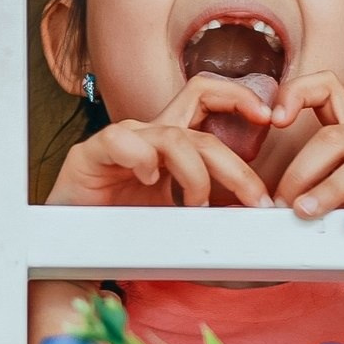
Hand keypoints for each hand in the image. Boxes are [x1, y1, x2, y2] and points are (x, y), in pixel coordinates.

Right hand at [45, 75, 272, 207]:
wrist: (74, 245)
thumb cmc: (123, 227)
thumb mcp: (178, 217)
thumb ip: (210, 209)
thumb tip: (252, 212)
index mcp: (170, 143)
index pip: (207, 101)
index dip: (238, 98)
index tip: (269, 119)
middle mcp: (148, 136)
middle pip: (200, 129)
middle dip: (235, 165)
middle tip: (255, 198)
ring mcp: (121, 143)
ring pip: (172, 137)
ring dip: (194, 175)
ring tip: (194, 206)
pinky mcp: (92, 154)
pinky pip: (122, 140)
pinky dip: (142, 158)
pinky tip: (148, 180)